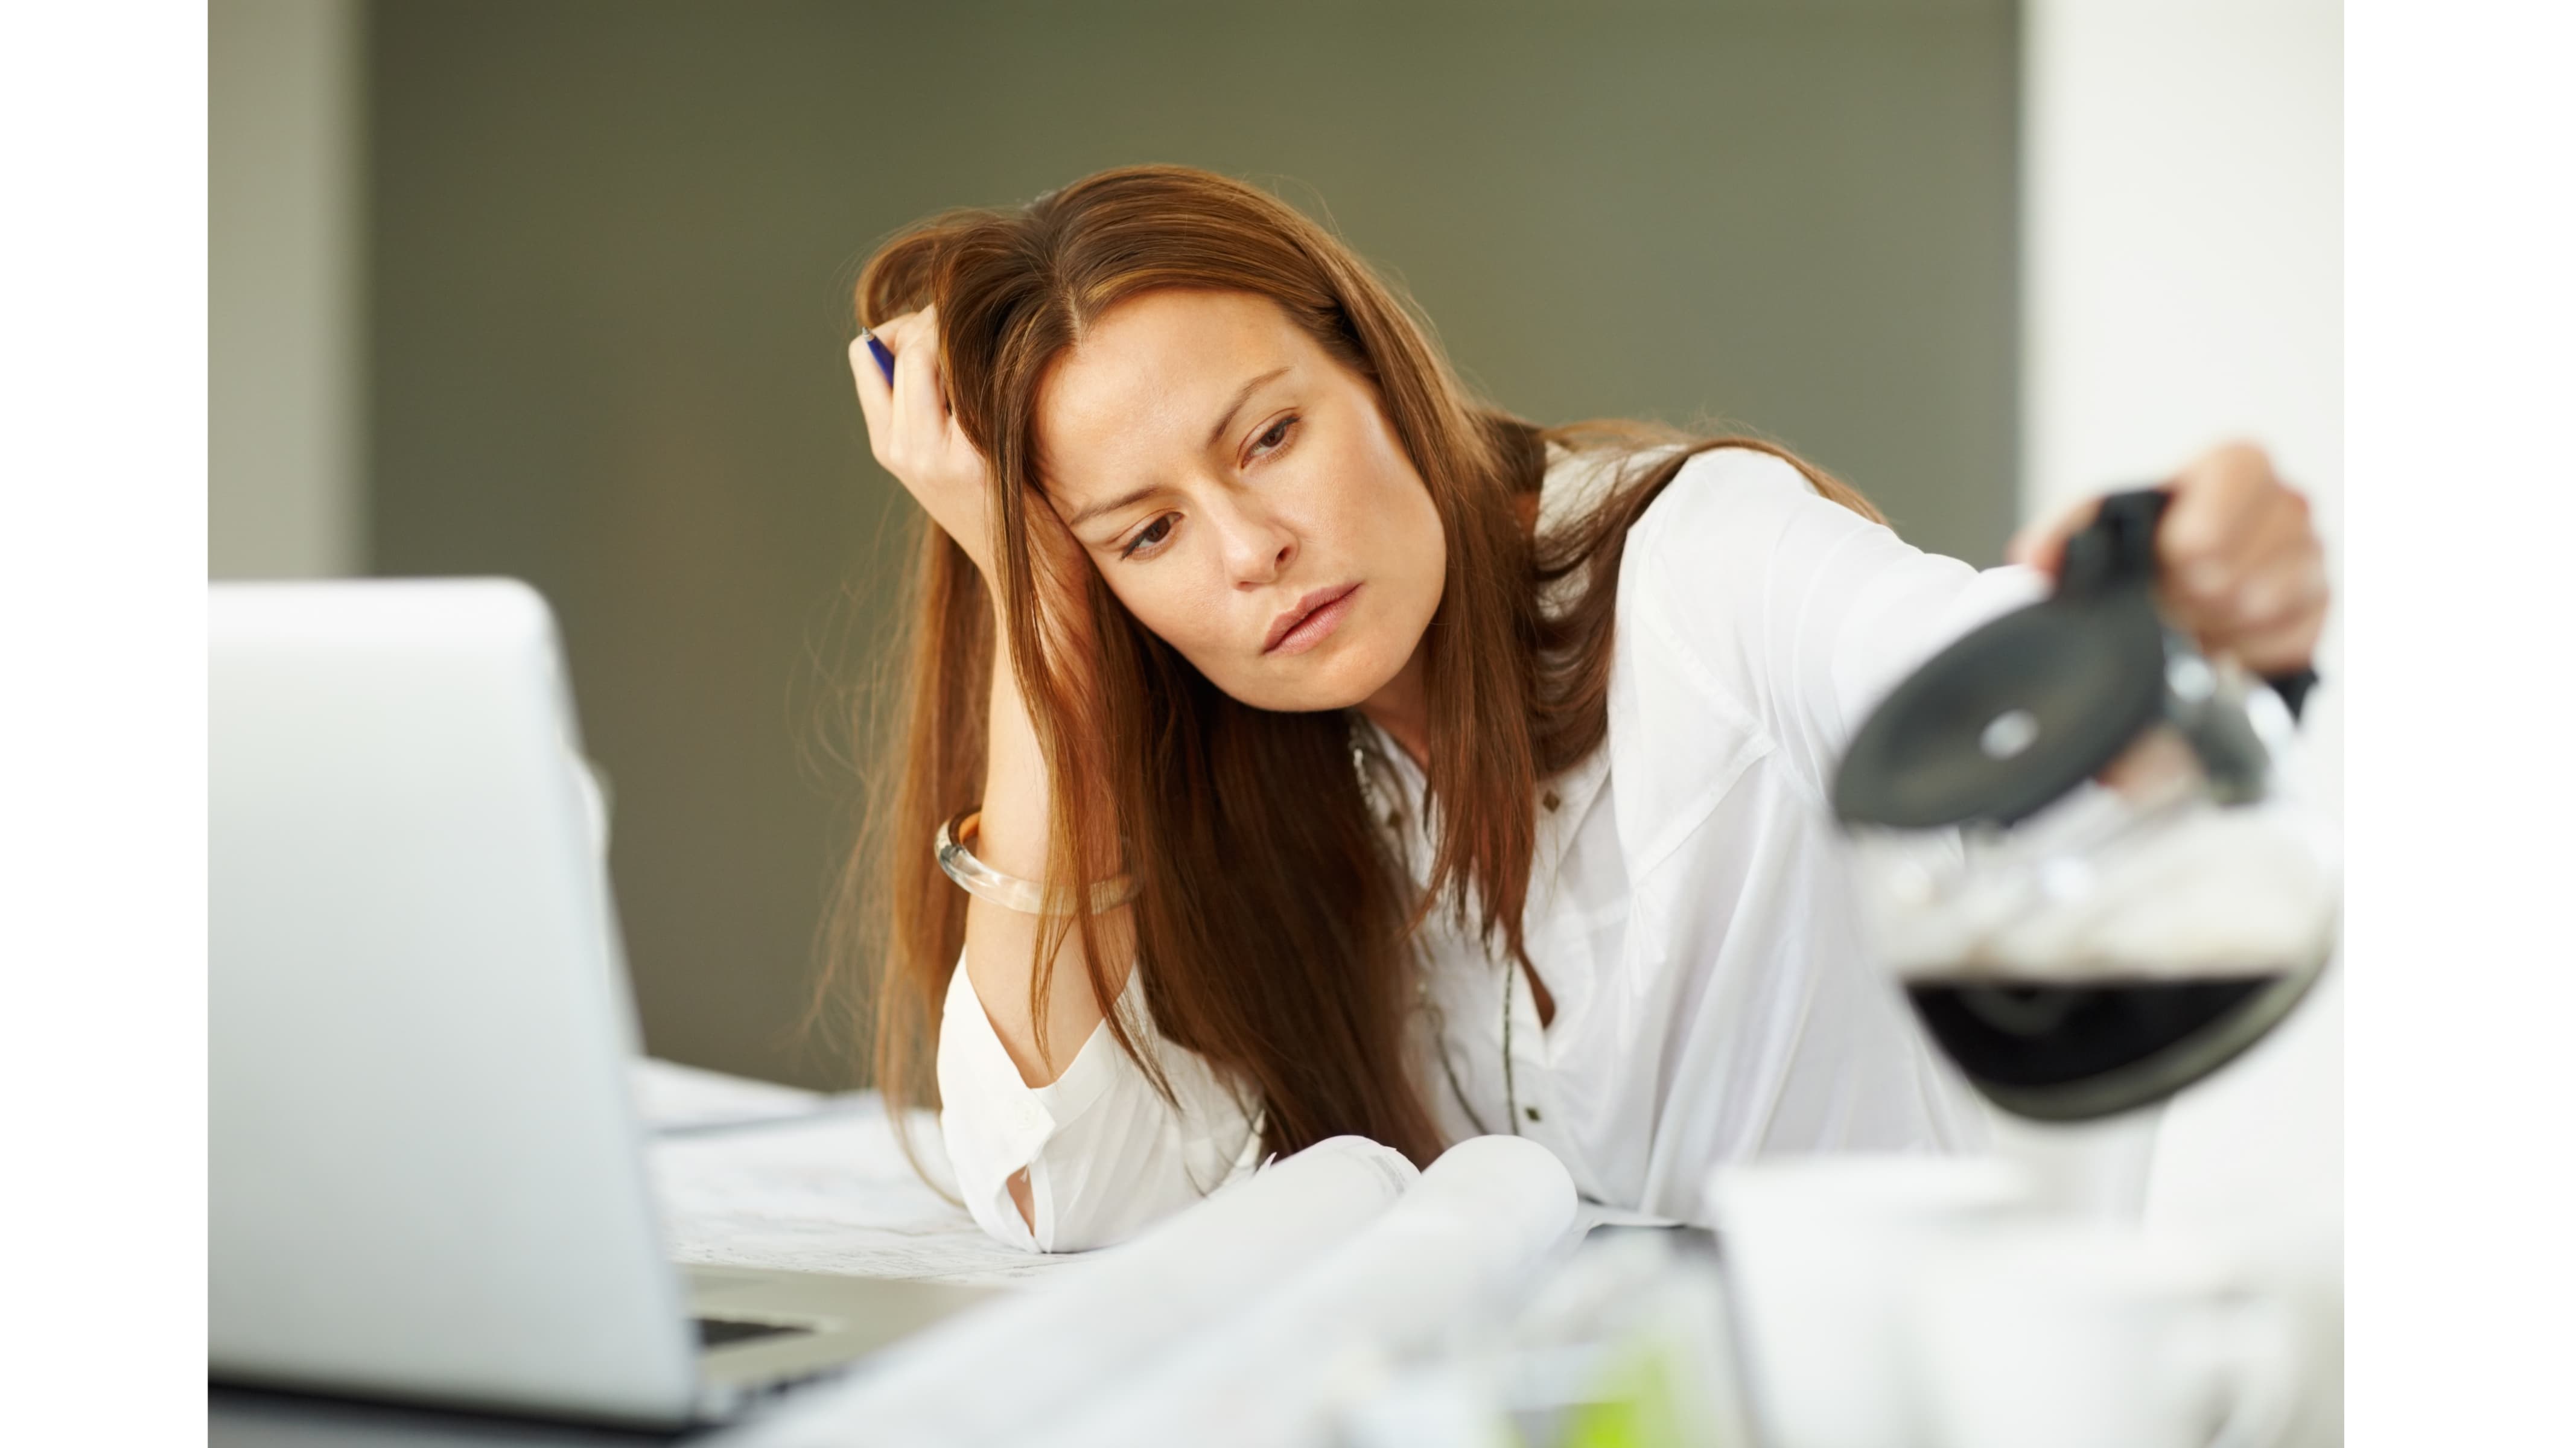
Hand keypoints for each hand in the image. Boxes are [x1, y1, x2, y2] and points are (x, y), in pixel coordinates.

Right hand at [850, 305, 998, 578]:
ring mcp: (934, 454)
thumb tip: (944, 340)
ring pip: (930, 351)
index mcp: (889, 445)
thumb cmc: (1009, 514)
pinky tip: (1020, 370)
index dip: (904, 325)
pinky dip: (991, 360)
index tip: (944, 331)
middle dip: (939, 318)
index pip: (866, 352)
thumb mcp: (955, 462)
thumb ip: (938, 411)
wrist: (1033, 584)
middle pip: (901, 342)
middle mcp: (902, 447)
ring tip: (1001, 345)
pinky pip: (969, 378)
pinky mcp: (975, 458)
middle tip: (983, 328)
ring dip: (965, 333)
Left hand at [2008, 441, 2328, 674]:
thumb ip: (2066, 535)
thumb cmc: (2137, 550)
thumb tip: (2035, 560)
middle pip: (2241, 557)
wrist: (2168, 603)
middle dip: (2189, 590)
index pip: (2238, 472)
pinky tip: (2217, 639)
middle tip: (2166, 599)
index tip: (2169, 558)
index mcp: (2236, 465)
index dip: (2196, 528)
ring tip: (2185, 619)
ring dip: (2209, 624)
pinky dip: (2241, 649)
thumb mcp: (2095, 528)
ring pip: (2262, 603)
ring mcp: (2308, 556)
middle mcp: (2284, 504)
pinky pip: (2286, 639)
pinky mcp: (2317, 609)